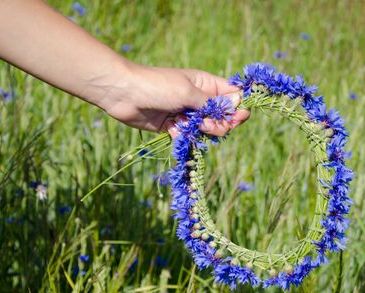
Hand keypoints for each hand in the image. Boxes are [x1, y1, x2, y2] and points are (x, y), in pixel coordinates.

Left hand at [98, 63, 250, 137]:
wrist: (125, 94)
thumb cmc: (158, 86)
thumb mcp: (188, 92)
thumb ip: (212, 103)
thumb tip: (238, 104)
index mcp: (206, 84)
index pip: (232, 95)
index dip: (239, 107)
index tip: (240, 116)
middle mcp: (199, 99)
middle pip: (223, 116)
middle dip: (220, 124)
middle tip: (207, 125)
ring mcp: (187, 113)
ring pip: (207, 129)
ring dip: (202, 131)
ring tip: (187, 125)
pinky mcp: (175, 126)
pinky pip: (189, 136)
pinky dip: (184, 135)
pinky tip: (173, 129)